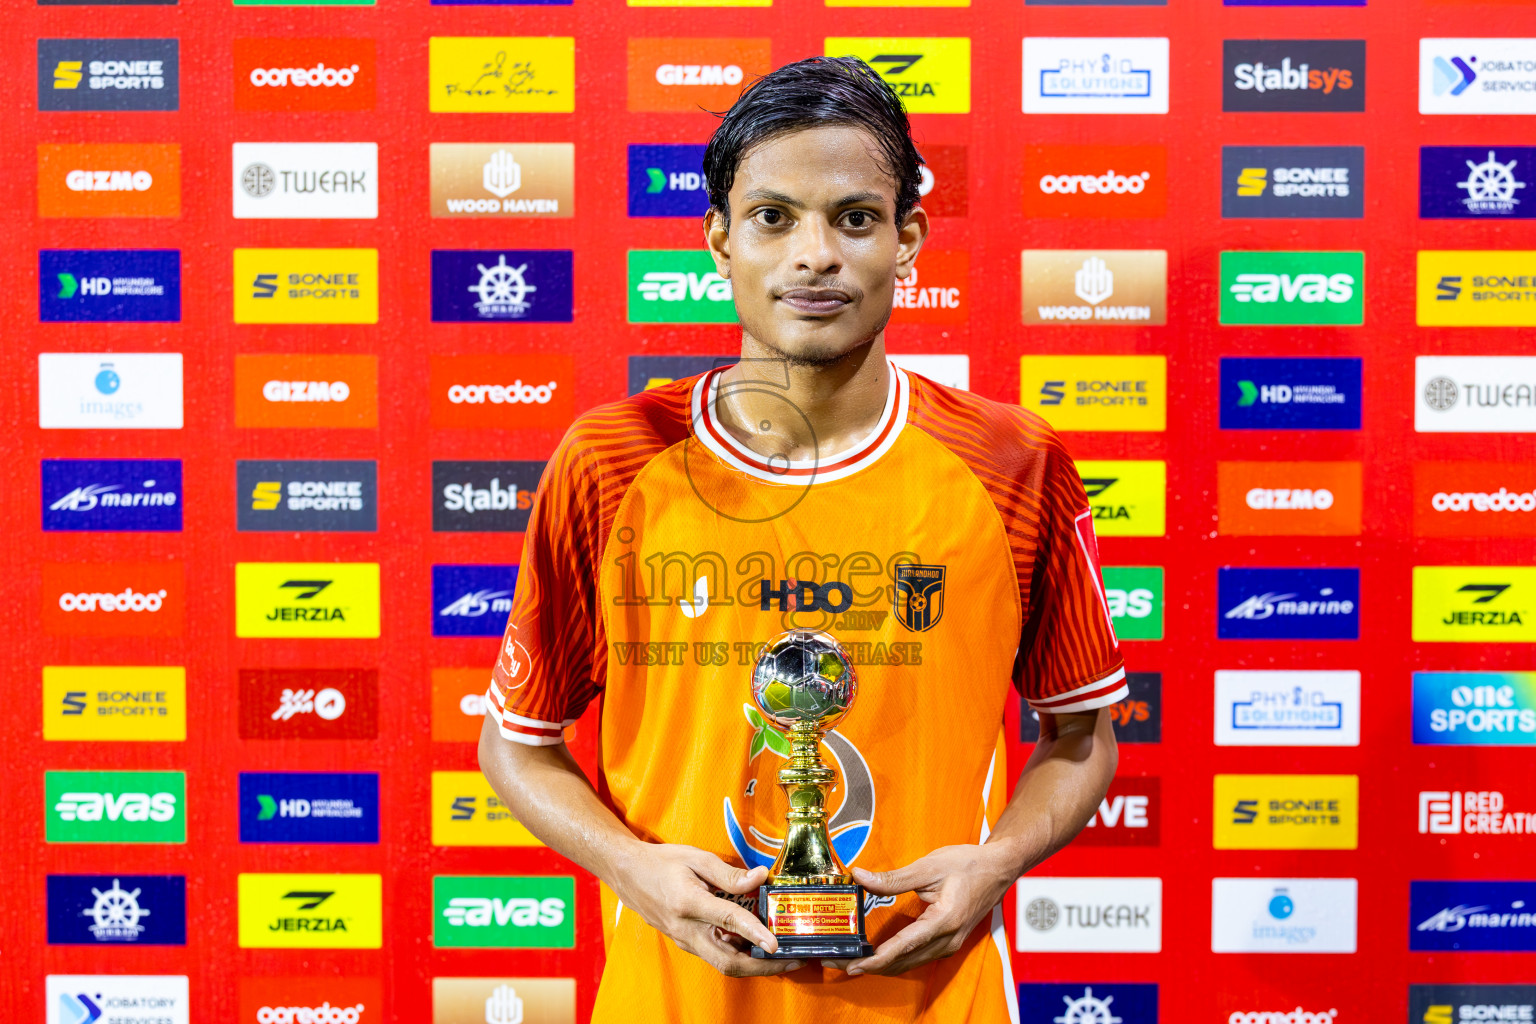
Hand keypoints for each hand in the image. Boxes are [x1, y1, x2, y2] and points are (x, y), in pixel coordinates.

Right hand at [608, 843, 805, 977]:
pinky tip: (757, 946)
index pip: (729, 921)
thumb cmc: (661, 863)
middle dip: (764, 967)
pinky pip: (716, 955)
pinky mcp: (687, 943)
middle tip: (793, 961)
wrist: (627, 874)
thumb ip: (729, 873)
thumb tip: (760, 877)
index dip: (755, 933)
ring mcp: (685, 940)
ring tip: (783, 958)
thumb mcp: (696, 858)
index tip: (776, 943)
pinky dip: (740, 956)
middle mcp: (686, 929)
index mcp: (689, 903)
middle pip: (729, 961)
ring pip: (724, 963)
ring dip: (755, 965)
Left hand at [831, 844, 1017, 976]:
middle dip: (869, 965)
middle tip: (838, 963)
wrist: (999, 869)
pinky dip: (894, 959)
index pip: (904, 946)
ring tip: (851, 962)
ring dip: (880, 965)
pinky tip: (877, 956)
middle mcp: (947, 939)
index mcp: (944, 920)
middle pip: (902, 961)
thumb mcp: (929, 866)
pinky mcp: (947, 942)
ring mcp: (949, 944)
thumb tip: (860, 877)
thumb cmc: (970, 865)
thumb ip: (893, 877)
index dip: (877, 959)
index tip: (854, 965)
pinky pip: (916, 958)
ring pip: (909, 963)